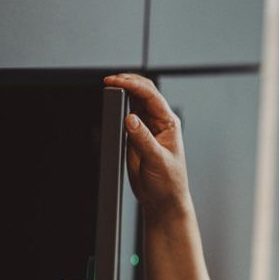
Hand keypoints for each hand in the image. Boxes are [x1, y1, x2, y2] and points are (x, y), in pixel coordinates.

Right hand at [102, 73, 189, 214]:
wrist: (163, 199)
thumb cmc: (169, 182)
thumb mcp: (157, 159)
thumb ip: (142, 138)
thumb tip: (130, 118)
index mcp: (169, 124)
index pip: (151, 96)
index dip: (133, 85)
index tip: (115, 81)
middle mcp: (159, 122)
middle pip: (144, 92)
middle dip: (127, 82)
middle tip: (109, 80)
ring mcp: (147, 128)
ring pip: (134, 101)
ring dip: (123, 92)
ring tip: (108, 87)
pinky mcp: (136, 136)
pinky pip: (126, 115)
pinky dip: (118, 107)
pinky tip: (111, 104)